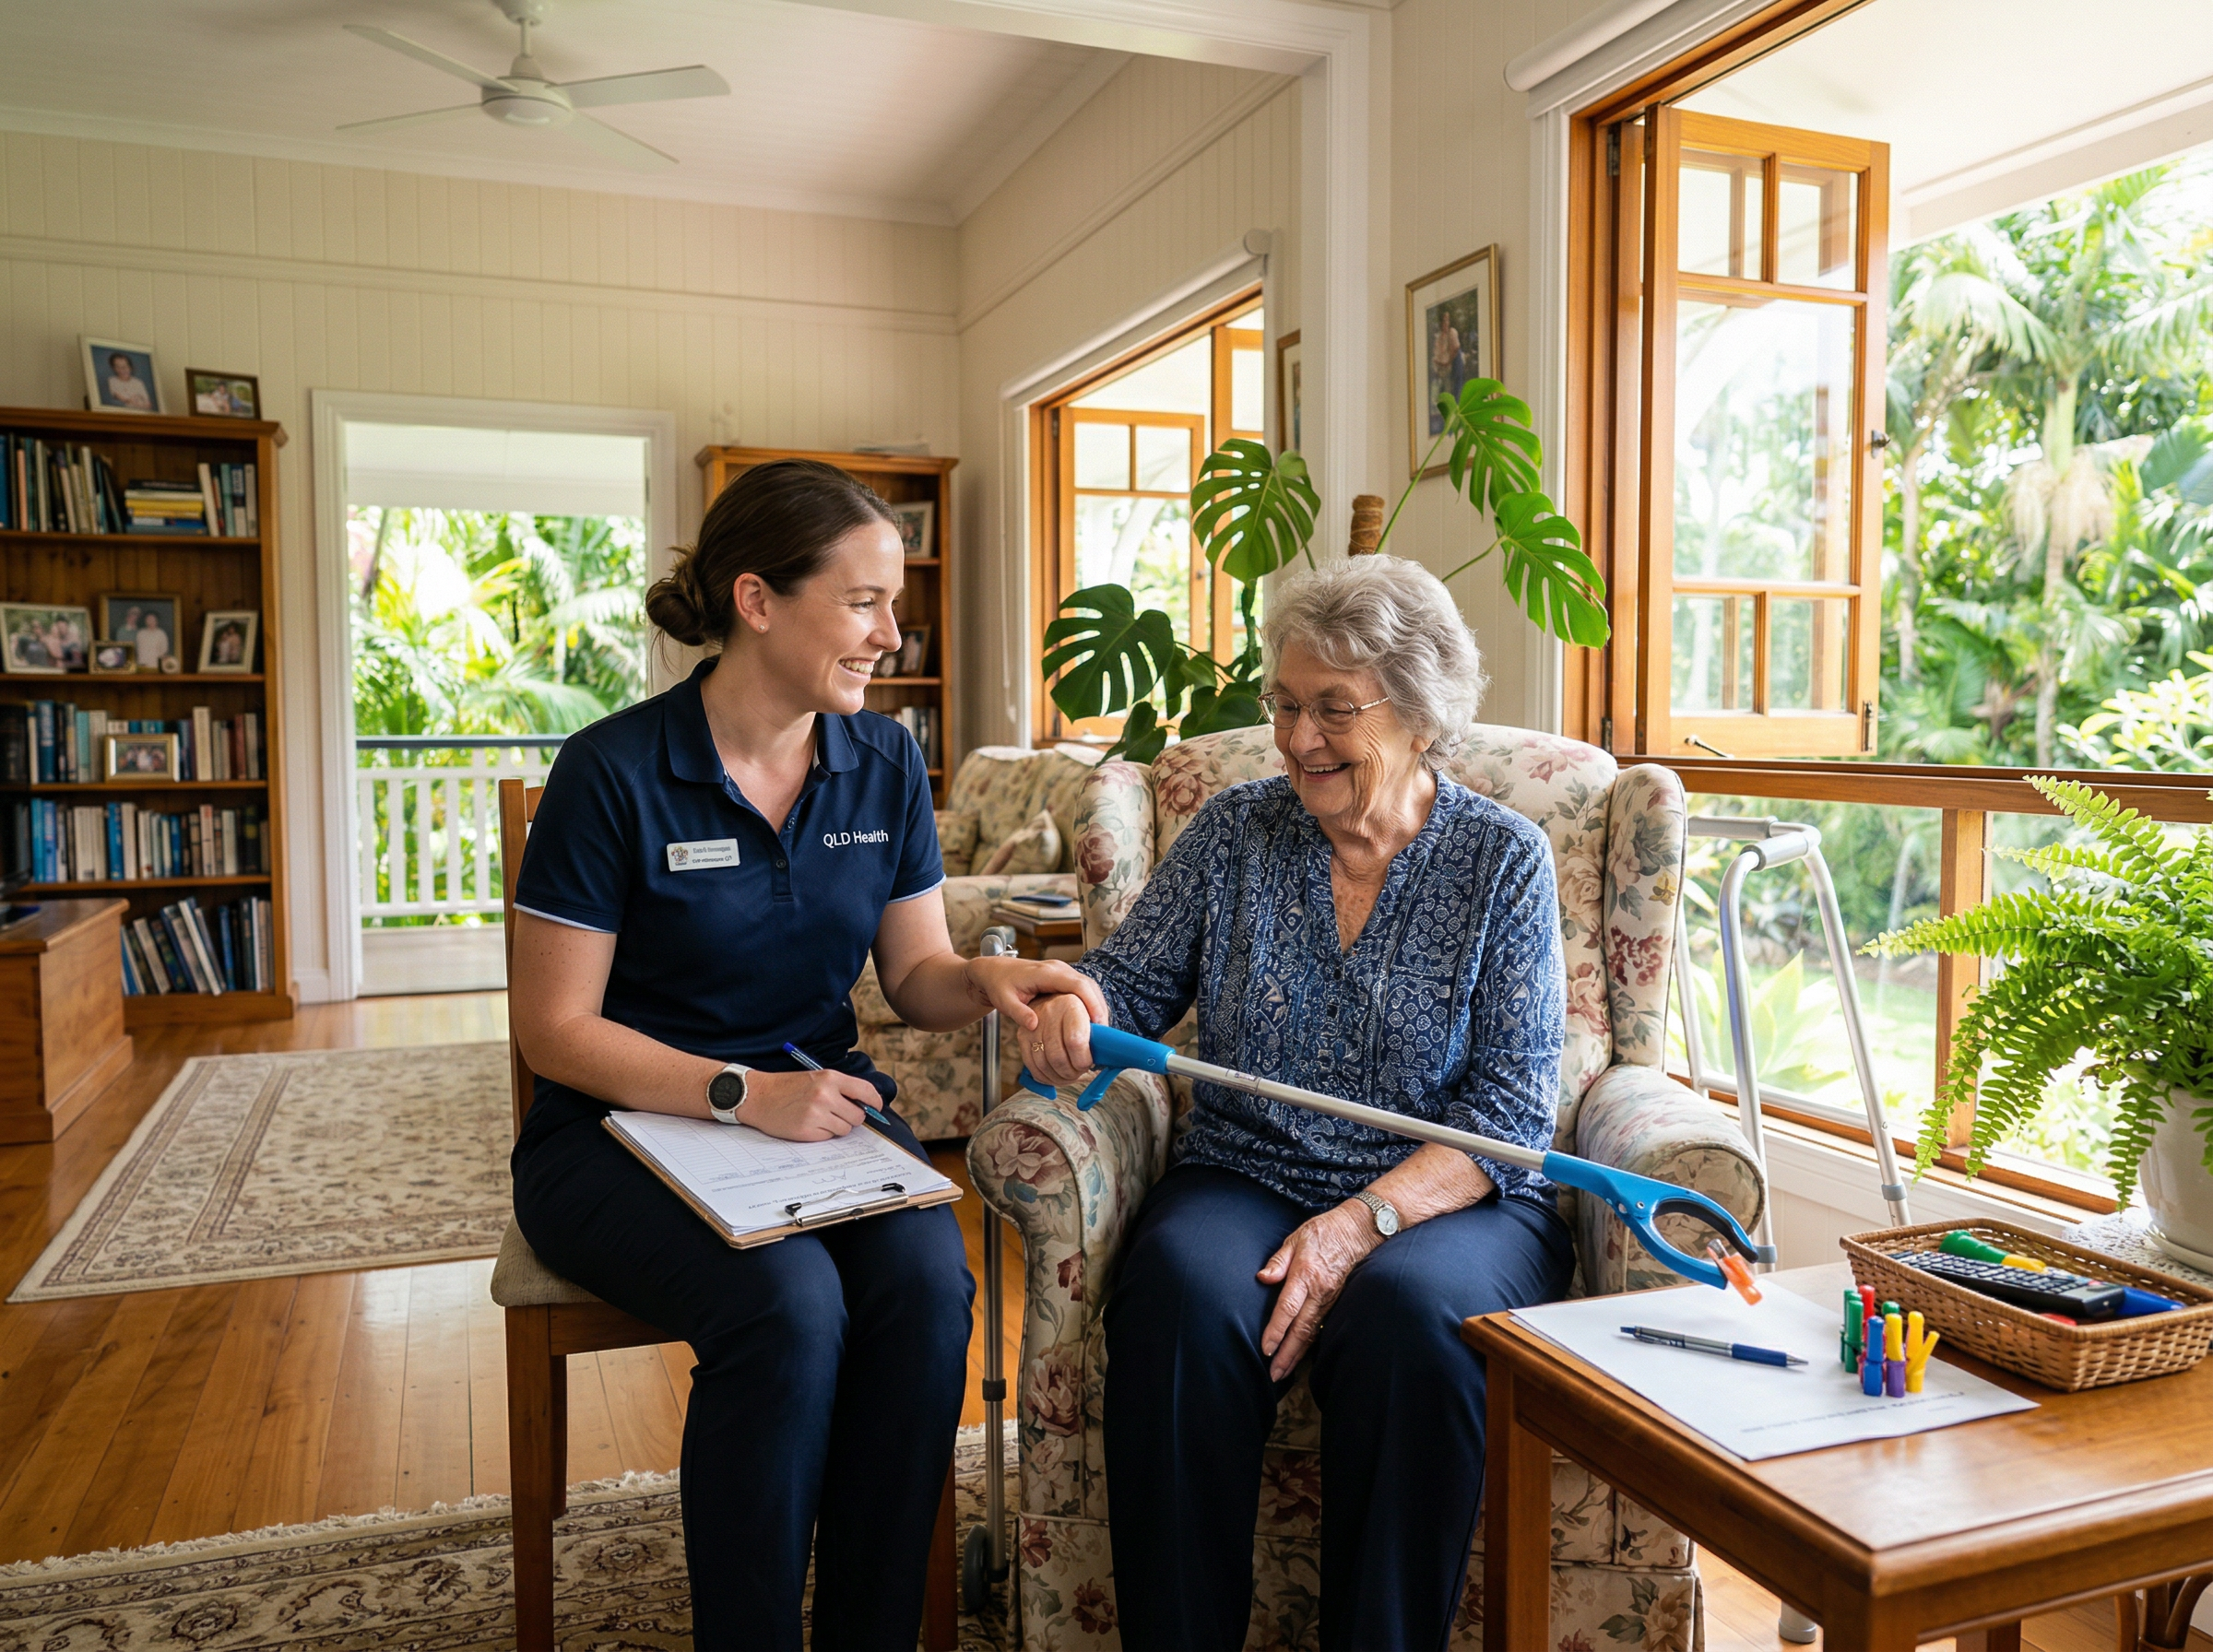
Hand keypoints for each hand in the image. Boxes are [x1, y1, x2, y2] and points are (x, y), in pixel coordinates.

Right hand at [729, 1067, 879, 1140]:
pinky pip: (828, 1137)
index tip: (876, 1108)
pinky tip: (808, 1124)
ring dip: (836, 1126)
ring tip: (819, 1117)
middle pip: (858, 1116)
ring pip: (845, 1129)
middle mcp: (826, 1095)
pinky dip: (822, 1134)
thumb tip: (866, 1105)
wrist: (758, 1096)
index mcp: (830, 1078)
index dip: (875, 1102)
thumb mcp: (816, 1078)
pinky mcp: (807, 1130)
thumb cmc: (787, 1087)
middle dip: (851, 1117)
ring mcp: (816, 1114)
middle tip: (837, 1113)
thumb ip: (841, 1088)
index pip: (866, 1091)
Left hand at [964, 956, 1108, 1032]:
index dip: (1091, 1003)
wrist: (994, 971)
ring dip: (1097, 1005)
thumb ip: (1018, 1013)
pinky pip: (1082, 988)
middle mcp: (1058, 968)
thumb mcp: (1004, 1001)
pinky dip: (1090, 1003)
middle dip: (1099, 1007)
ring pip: (1089, 986)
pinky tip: (1092, 1021)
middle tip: (1104, 1032)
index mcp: (1047, 972)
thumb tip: (1034, 1026)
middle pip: (1089, 985)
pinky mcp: (1063, 977)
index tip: (1098, 1022)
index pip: (1077, 984)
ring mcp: (1062, 971)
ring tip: (1101, 1030)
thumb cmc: (999, 985)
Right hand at [1019, 992, 1101, 1087]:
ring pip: (1045, 1064)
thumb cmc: (1080, 1009)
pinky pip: (1032, 1065)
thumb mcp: (1095, 1011)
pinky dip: (1046, 1077)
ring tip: (1071, 1076)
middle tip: (1081, 1073)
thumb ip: (1102, 1031)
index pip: (1075, 1041)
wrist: (1051, 994)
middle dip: (1072, 1072)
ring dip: (1060, 1077)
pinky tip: (1057, 1077)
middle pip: (1058, 1057)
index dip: (1084, 1059)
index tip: (1090, 1063)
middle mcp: (1049, 1012)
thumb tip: (1110, 1055)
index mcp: (1070, 1003)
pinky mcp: (1022, 1035)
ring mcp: (1032, 1025)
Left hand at [1257, 1203, 1382, 1379]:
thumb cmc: (1323, 1232)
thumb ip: (1278, 1261)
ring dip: (1298, 1354)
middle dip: (1287, 1354)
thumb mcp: (1295, 1238)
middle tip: (1274, 1374)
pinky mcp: (1336, 1301)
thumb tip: (1262, 1278)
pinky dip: (1310, 1344)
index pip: (1288, 1308)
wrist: (1357, 1231)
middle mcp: (1319, 1291)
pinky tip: (1300, 1354)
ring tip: (1284, 1371)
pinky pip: (1321, 1326)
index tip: (1266, 1348)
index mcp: (1305, 1275)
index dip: (1277, 1330)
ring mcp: (1330, 1299)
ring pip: (1312, 1332)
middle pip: (1301, 1329)